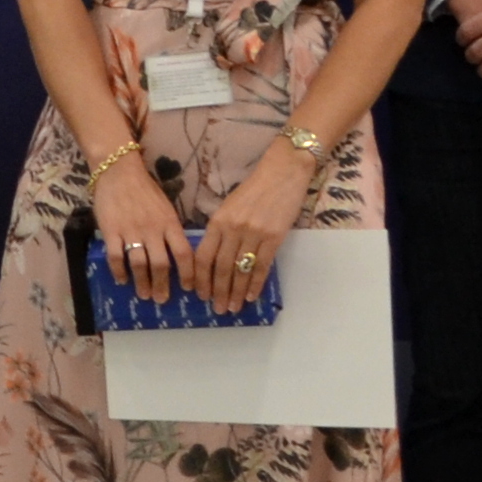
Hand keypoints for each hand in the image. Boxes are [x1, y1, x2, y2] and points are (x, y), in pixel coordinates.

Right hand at [92, 152, 190, 305]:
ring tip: (144, 295)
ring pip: (139, 264)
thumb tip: (178, 254)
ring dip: (142, 283)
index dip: (187, 274)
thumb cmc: (145, 190)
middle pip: (161, 264)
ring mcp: (131, 231)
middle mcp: (153, 230)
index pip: (183, 254)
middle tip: (162, 299)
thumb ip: (171, 230)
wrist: (119, 171)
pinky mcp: (111, 231)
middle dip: (162, 285)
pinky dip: (119, 272)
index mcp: (169, 223)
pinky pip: (116, 257)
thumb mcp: (166, 208)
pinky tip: (122, 280)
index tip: (187, 288)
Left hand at [187, 145, 312, 313]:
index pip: (204, 256)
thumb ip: (220, 230)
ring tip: (232, 308)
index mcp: (218, 221)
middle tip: (216, 309)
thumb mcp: (228, 206)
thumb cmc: (254, 189)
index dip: (200, 278)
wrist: (282, 172)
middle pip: (221, 267)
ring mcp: (254, 234)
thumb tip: (213, 257)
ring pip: (240, 270)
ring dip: (235, 292)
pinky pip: (262, 266)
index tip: (199, 294)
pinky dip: (255, 284)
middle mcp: (233, 229)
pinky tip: (250, 296)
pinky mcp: (274, 237)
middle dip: (217, 291)